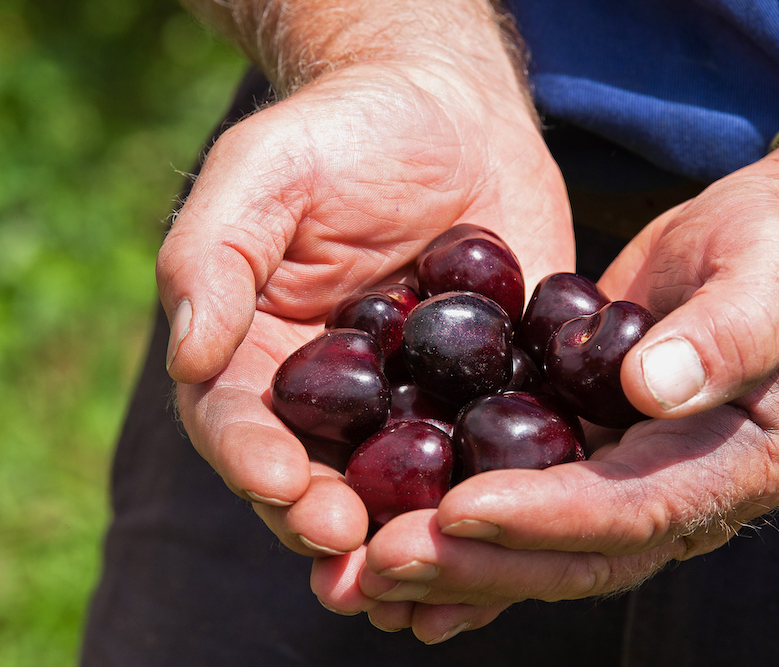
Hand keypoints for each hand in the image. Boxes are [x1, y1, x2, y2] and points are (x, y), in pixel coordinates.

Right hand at [156, 55, 573, 620]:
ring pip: (408, 490)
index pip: (244, 427)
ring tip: (426, 579)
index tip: (287, 488)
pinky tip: (515, 529)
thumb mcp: (266, 172)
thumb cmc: (344, 131)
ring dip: (414, 540)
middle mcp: (340, 400)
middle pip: (322, 481)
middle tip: (359, 559)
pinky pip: (498, 453)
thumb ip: (214, 256)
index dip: (256, 463)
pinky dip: (502, 498)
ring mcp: (421, 404)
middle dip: (334, 526)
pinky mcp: (496, 394)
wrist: (453, 113)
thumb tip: (188, 357)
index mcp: (266, 357)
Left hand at [321, 136, 778, 641]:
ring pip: (542, 546)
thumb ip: (728, 333)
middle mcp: (682, 496)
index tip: (461, 509)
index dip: (549, 516)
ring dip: (458, 565)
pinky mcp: (592, 449)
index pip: (635, 509)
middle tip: (385, 563)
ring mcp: (634, 479)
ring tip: (369, 573)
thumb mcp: (772, 277)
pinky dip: (466, 531)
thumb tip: (652, 387)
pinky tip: (396, 540)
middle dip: (481, 564)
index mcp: (735, 466)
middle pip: (576, 554)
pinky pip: (527, 501)